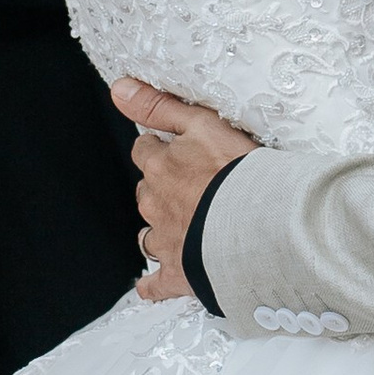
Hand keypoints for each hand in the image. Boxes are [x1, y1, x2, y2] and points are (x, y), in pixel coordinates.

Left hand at [113, 79, 260, 300]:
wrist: (255, 225)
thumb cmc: (236, 173)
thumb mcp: (202, 124)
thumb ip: (160, 106)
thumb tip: (118, 88)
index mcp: (161, 169)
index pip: (146, 151)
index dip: (159, 149)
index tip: (172, 149)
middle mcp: (156, 205)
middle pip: (146, 193)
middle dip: (159, 190)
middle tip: (184, 189)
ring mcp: (166, 242)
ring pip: (148, 236)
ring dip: (157, 231)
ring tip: (176, 229)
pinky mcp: (178, 274)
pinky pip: (156, 284)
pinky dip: (153, 285)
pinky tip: (151, 286)